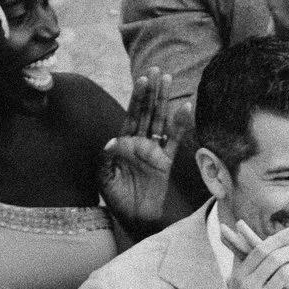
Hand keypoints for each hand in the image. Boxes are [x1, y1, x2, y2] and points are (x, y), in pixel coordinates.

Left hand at [99, 68, 185, 228]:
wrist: (134, 219)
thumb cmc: (117, 199)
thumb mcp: (103, 178)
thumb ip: (106, 158)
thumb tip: (115, 140)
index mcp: (122, 143)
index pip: (131, 115)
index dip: (137, 98)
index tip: (142, 80)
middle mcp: (139, 143)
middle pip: (147, 112)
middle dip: (151, 92)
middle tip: (156, 70)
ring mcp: (153, 151)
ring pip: (160, 121)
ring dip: (164, 101)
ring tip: (167, 79)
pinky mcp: (165, 162)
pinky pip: (174, 140)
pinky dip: (180, 125)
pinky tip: (185, 108)